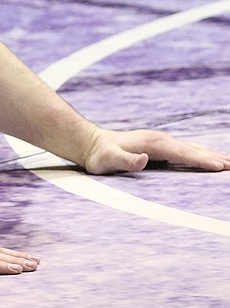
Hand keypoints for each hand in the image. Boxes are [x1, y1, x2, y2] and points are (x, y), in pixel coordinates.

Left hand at [81, 127, 229, 174]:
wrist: (91, 144)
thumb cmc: (100, 156)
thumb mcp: (108, 160)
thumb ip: (125, 160)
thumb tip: (144, 159)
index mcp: (153, 143)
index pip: (182, 153)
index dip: (201, 161)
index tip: (219, 167)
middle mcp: (160, 140)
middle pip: (193, 149)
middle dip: (215, 157)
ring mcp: (161, 142)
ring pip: (192, 149)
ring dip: (212, 155)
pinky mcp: (160, 147)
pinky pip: (186, 151)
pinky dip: (202, 154)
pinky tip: (209, 159)